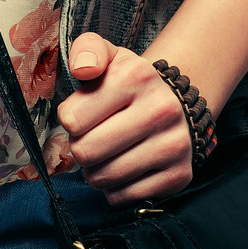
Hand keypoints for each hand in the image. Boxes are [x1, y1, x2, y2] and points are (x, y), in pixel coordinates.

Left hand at [56, 33, 193, 204]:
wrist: (175, 102)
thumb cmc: (129, 82)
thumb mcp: (109, 55)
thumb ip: (87, 51)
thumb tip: (82, 69)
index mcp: (135, 76)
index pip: (72, 119)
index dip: (69, 120)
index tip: (80, 115)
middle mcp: (159, 110)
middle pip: (86, 152)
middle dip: (80, 148)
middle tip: (89, 138)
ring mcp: (172, 145)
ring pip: (105, 178)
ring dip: (95, 171)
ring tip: (104, 154)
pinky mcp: (178, 175)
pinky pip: (124, 197)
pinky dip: (114, 188)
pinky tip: (121, 168)